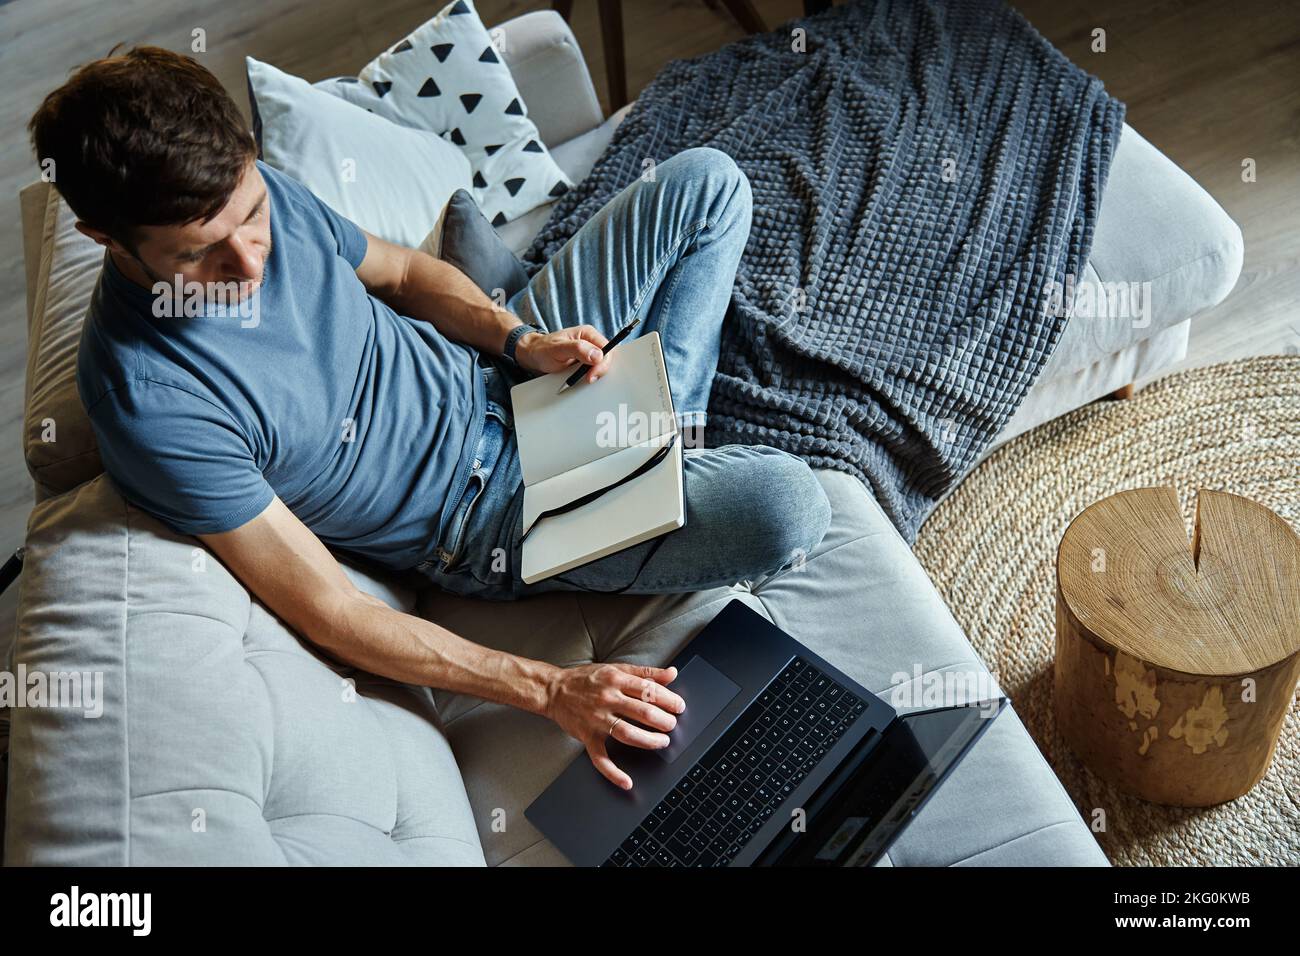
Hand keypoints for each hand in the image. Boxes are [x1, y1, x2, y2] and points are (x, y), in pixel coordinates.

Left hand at [514, 324, 611, 382]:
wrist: (533, 356)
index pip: (607, 349)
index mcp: (588, 333)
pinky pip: (594, 372)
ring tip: (582, 380)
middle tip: (587, 380)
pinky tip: (582, 381)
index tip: (591, 375)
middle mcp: (591, 342)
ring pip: (602, 366)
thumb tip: (597, 355)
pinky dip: (590, 378)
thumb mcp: (558, 349)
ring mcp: (589, 353)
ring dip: (596, 376)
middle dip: (600, 371)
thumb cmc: (543, 349)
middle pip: (607, 358)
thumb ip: (577, 349)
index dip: (602, 364)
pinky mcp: (585, 364)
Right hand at [544, 662, 684, 788]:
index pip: (649, 690)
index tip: (679, 707)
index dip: (669, 700)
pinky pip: (600, 758)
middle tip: (672, 725)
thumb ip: (646, 672)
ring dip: (649, 740)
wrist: (553, 690)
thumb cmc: (587, 679)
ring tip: (662, 742)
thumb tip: (672, 673)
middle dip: (663, 721)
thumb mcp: (617, 668)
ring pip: (627, 733)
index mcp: (616, 680)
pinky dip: (613, 773)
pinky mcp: (587, 737)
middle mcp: (607, 699)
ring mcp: (597, 720)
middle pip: (642, 712)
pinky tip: (627, 782)